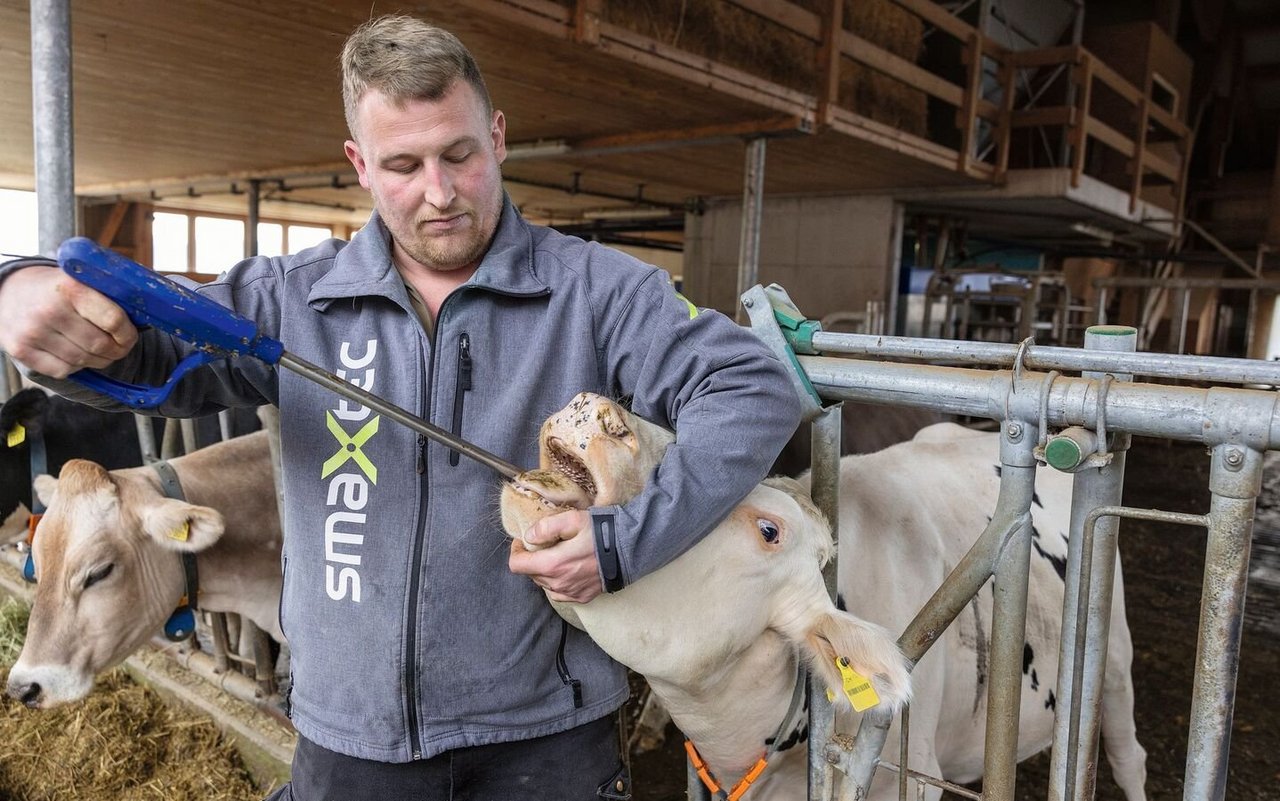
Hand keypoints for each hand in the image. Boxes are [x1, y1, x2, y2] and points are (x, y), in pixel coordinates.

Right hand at [0, 265, 136, 377]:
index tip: (129, 336)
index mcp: (71, 288)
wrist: (8, 290)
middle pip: (101, 346)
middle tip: (119, 347)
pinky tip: (73, 352)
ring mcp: (32, 332)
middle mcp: (49, 310)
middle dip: (117, 350)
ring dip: (99, 360)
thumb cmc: (56, 287)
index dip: (128, 334)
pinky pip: (63, 371)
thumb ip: (109, 296)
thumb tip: (146, 317)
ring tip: (98, 350)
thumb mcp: (81, 280)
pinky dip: (75, 367)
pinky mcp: (21, 350)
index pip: (114, 321)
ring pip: (84, 361)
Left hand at [508, 509, 602, 603]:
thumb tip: (528, 537)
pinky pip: (559, 592)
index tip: (524, 541)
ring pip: (544, 583)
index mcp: (552, 565)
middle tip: (543, 544)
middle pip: (530, 574)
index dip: (516, 551)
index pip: (517, 565)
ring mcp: (570, 593)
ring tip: (557, 554)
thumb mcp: (573, 519)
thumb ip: (546, 527)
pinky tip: (568, 568)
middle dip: (532, 559)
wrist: (630, 550)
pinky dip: (557, 581)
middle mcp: (558, 583)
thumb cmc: (602, 533)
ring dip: (544, 570)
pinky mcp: (581, 597)